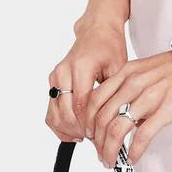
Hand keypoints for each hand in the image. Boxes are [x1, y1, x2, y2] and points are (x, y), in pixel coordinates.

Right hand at [45, 22, 127, 142]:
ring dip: (69, 130)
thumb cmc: (110, 47)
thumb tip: (115, 122)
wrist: (96, 31)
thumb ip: (114, 94)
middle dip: (81, 131)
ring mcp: (55, 77)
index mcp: (81, 67)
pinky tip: (74, 132)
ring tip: (86, 137)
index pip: (81, 105)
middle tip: (96, 140)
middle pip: (66, 113)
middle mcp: (64, 72)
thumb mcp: (120, 68)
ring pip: (54, 114)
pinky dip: (60, 125)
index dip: (90, 125)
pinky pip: (51, 110)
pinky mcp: (52, 82)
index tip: (101, 136)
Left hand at [84, 49, 171, 166]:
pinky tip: (132, 159)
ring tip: (111, 161)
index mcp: (126, 73)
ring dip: (109, 150)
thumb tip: (120, 114)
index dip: (87, 122)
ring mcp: (149, 97)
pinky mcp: (165, 110)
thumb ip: (127, 86)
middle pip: (102, 118)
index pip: (94, 100)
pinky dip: (133, 151)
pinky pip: (142, 136)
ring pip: (117, 129)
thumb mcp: (144, 69)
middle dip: (96, 141)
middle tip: (99, 154)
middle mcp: (133, 84)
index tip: (90, 135)